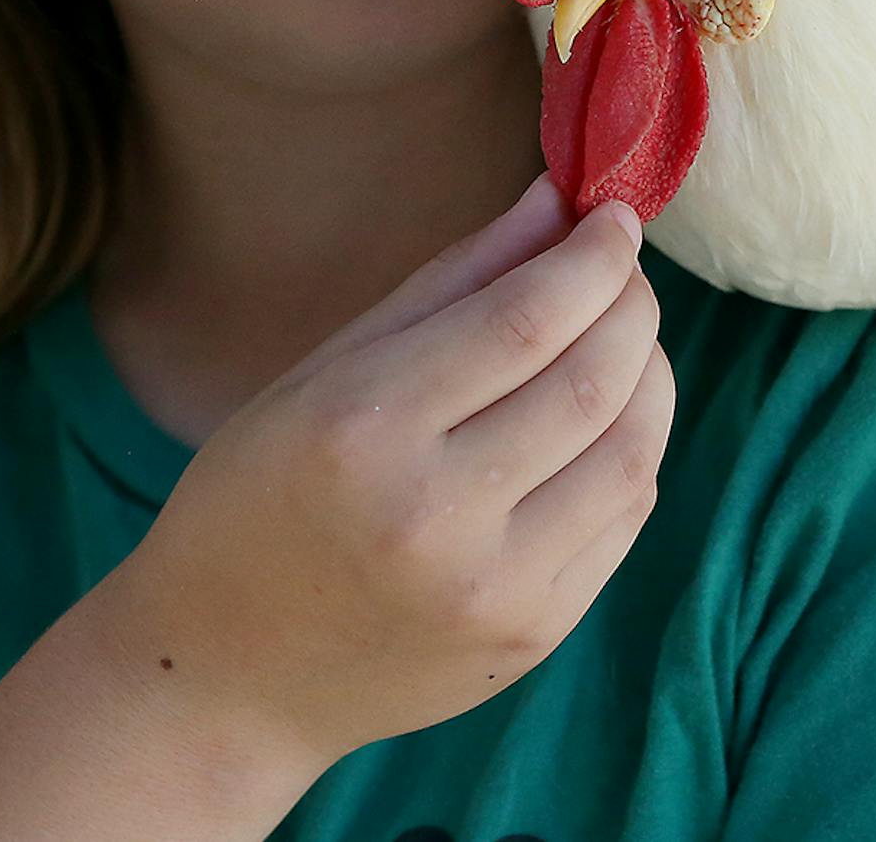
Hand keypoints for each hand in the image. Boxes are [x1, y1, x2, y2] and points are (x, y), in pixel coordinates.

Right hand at [132, 174, 673, 768]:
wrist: (225, 674)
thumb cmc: (259, 494)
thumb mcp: (328, 367)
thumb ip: (454, 279)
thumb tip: (559, 200)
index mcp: (365, 427)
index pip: (525, 319)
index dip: (591, 256)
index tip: (612, 217)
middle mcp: (435, 514)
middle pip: (592, 380)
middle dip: (630, 303)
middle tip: (622, 268)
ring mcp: (493, 589)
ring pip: (632, 451)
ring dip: (650, 373)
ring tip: (626, 335)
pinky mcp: (533, 636)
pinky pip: (625, 518)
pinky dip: (636, 448)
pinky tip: (608, 417)